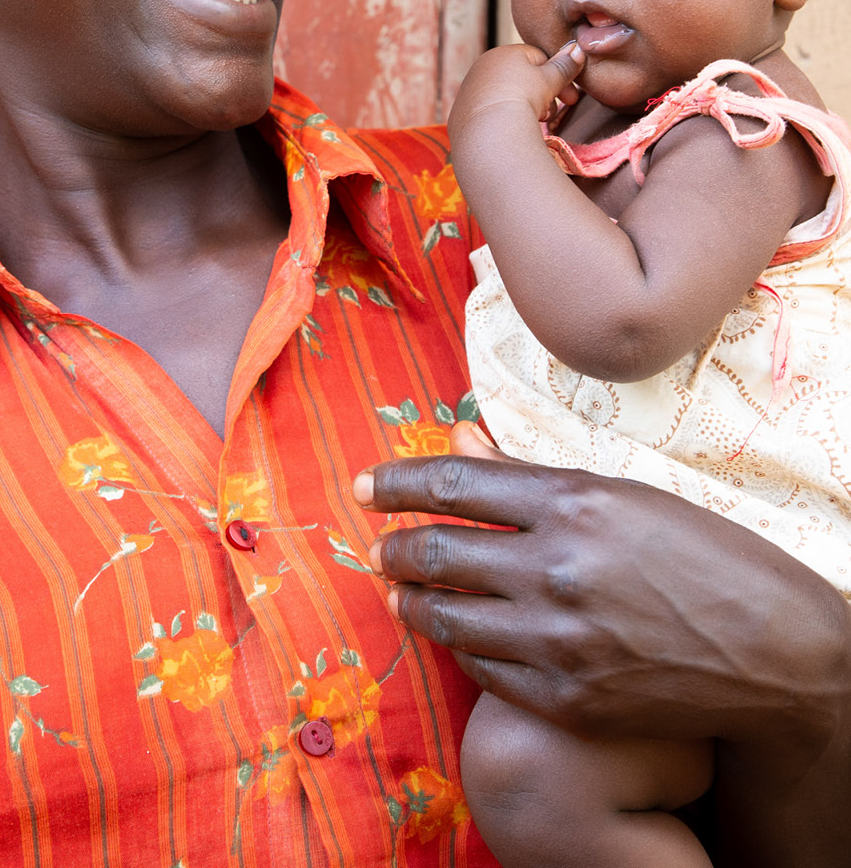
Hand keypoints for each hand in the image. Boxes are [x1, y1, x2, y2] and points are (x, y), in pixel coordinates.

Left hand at [352, 424, 850, 763]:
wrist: (772, 650)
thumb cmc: (701, 555)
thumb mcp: (621, 495)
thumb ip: (528, 473)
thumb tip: (457, 438)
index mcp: (574, 503)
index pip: (452, 486)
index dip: (396, 484)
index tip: (365, 486)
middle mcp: (558, 569)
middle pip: (436, 552)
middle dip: (394, 548)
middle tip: (379, 546)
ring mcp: (560, 640)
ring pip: (447, 617)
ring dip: (411, 602)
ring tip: (399, 592)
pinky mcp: (566, 698)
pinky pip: (483, 669)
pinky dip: (459, 646)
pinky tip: (454, 633)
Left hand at [447, 41, 584, 146]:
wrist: (488, 131)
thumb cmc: (522, 98)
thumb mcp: (550, 79)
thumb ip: (565, 65)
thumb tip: (578, 49)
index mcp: (504, 53)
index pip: (538, 58)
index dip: (558, 77)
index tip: (570, 98)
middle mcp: (483, 67)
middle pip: (522, 78)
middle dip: (543, 95)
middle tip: (554, 114)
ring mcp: (470, 89)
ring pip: (507, 95)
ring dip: (527, 107)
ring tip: (536, 122)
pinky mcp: (462, 112)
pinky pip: (491, 111)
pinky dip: (505, 117)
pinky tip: (513, 129)